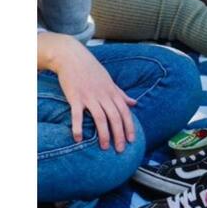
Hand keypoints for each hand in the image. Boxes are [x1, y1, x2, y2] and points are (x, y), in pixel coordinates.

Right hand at [38, 33, 136, 151]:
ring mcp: (89, 96)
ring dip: (103, 134)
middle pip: (115, 117)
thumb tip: (134, 103)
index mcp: (112, 92)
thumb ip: (121, 93)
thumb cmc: (91, 70)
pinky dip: (78, 127)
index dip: (129, 127)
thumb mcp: (109, 81)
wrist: (72, 57)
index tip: (131, 140)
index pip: (125, 112)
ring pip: (100, 118)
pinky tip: (78, 139)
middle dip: (119, 135)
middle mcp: (103, 95)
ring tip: (104, 147)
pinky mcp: (75, 97)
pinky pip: (77, 114)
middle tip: (120, 149)